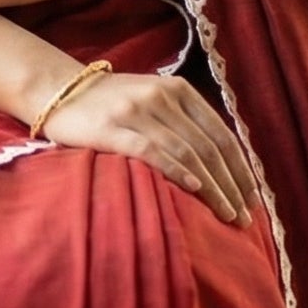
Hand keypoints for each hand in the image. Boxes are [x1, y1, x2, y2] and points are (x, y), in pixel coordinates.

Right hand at [39, 67, 258, 227]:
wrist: (56, 90)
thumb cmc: (109, 103)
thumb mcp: (152, 100)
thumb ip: (183, 122)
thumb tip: (218, 163)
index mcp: (178, 90)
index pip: (220, 134)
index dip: (239, 168)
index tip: (250, 197)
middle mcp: (161, 97)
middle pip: (207, 148)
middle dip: (230, 185)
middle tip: (243, 217)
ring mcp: (136, 112)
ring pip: (186, 153)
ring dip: (211, 188)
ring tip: (225, 214)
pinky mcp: (111, 128)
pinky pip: (151, 151)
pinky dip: (176, 170)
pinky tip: (194, 189)